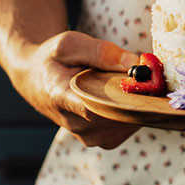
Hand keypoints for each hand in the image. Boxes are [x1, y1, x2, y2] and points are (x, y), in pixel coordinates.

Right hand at [13, 30, 140, 148]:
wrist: (36, 81)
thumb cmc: (54, 59)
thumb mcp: (70, 44)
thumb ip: (102, 52)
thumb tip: (135, 62)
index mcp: (62, 97)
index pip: (94, 107)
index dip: (124, 97)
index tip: (144, 82)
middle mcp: (77, 123)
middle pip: (121, 114)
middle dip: (140, 94)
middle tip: (148, 74)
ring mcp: (90, 136)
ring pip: (129, 121)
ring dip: (138, 101)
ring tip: (126, 82)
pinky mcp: (102, 140)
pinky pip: (130, 126)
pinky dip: (134, 109)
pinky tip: (124, 95)